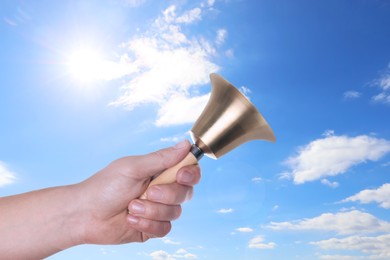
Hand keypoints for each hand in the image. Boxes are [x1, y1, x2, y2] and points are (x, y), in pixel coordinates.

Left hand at [75, 140, 200, 244]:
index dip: (190, 173)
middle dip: (167, 194)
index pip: (188, 170)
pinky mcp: (152, 227)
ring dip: (152, 211)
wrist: (85, 215)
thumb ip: (161, 159)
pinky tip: (130, 220)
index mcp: (158, 171)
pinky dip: (147, 224)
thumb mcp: (133, 168)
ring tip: (131, 207)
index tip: (181, 175)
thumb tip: (186, 144)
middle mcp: (162, 189)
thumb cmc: (105, 187)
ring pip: (175, 212)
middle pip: (186, 192)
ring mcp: (158, 209)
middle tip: (148, 192)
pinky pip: (165, 229)